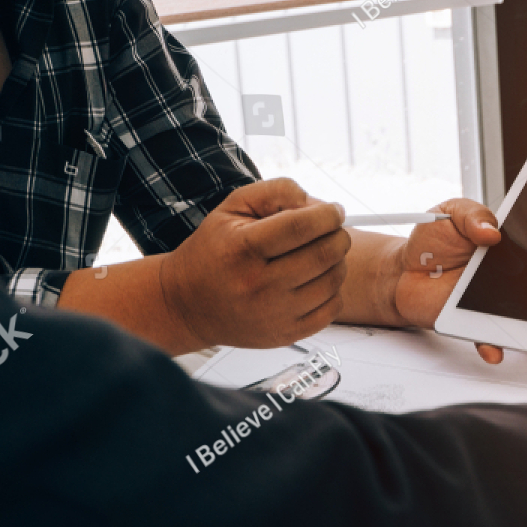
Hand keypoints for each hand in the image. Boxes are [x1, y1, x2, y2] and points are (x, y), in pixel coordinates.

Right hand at [161, 178, 349, 348]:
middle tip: (332, 230)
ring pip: (333, 281)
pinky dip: (333, 290)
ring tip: (322, 253)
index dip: (328, 214)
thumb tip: (314, 203)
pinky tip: (317, 280)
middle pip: (324, 254)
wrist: (188, 304)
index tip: (334, 210)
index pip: (301, 226)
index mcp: (243, 249)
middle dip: (338, 235)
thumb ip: (274, 192)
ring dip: (338, 261)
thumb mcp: (232, 208)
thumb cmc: (214, 252)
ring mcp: (274, 313)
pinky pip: (331, 309)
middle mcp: (259, 284)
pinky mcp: (285, 333)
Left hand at [347, 199, 504, 362]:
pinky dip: (491, 345)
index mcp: (503, 247)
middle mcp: (502, 277)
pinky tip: (493, 349)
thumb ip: (472, 215)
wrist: (403, 272)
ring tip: (522, 322)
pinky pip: (487, 337)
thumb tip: (491, 232)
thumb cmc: (431, 242)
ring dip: (520, 322)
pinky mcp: (473, 322)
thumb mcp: (451, 213)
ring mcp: (489, 302)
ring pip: (513, 315)